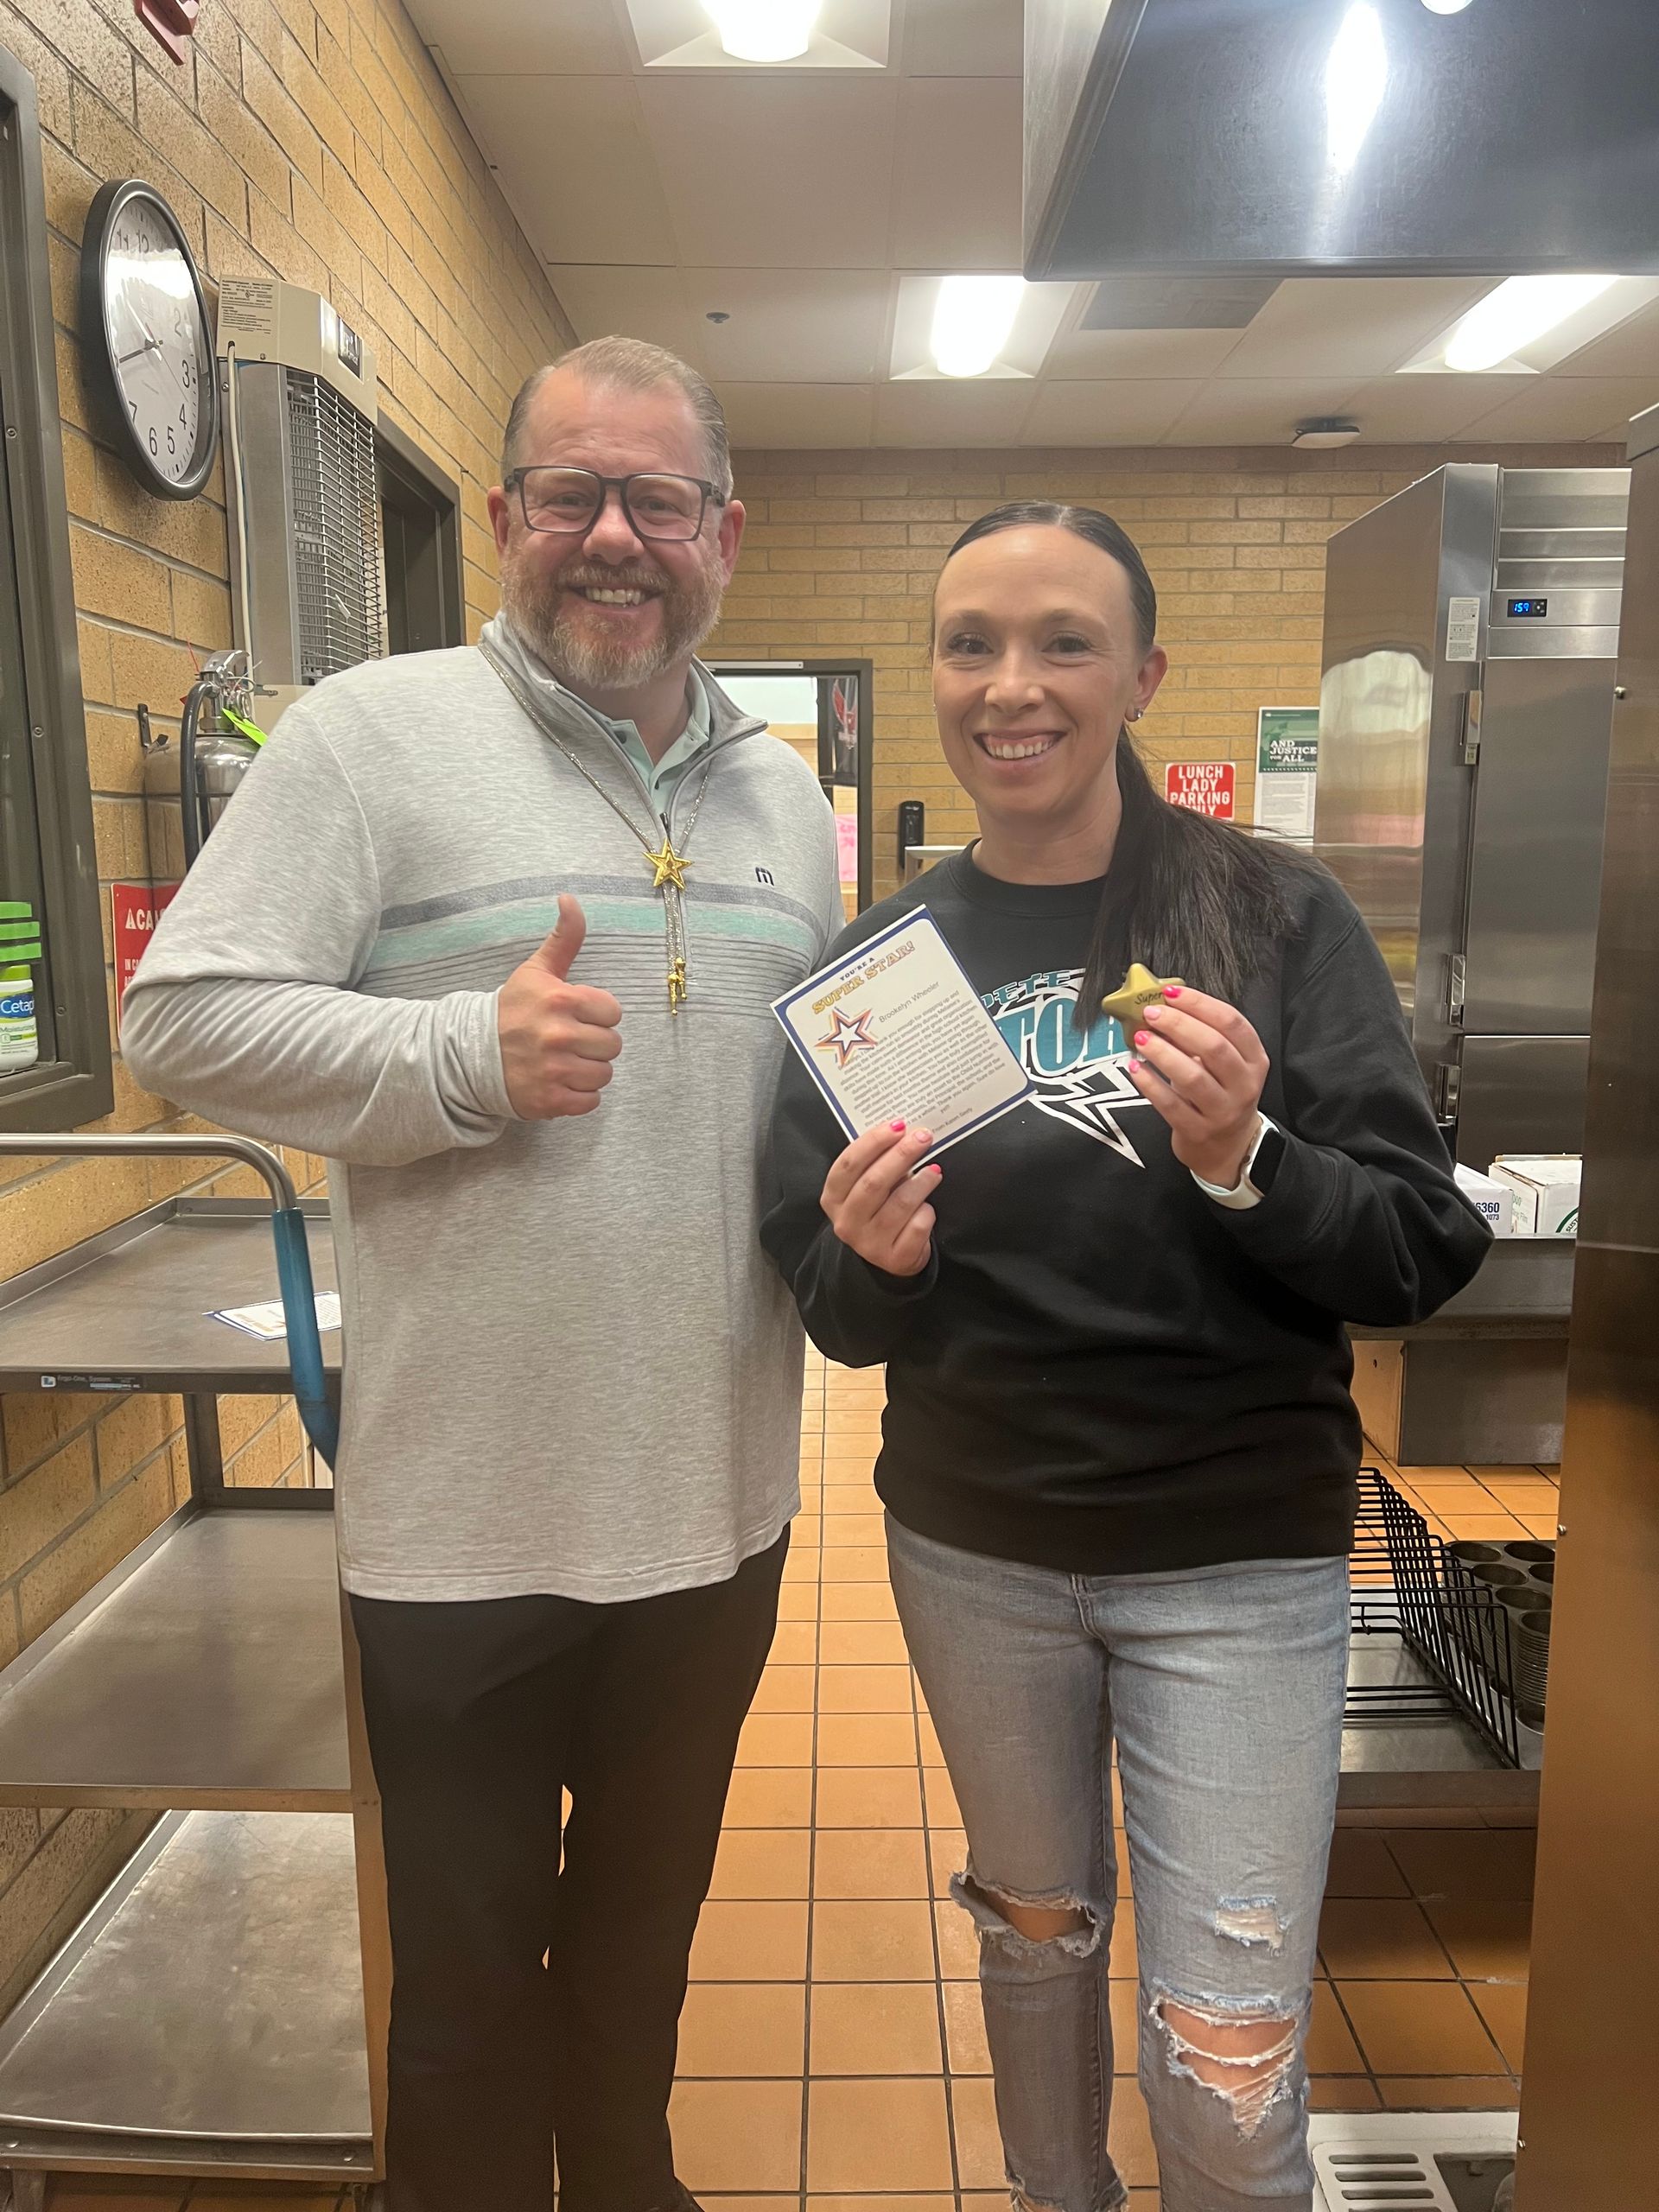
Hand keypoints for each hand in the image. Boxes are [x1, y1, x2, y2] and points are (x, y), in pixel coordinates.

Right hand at [497, 895, 622, 1118]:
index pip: (613, 1012)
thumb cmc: (510, 1011)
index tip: (576, 1017)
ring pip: (604, 1074)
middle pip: (612, 1046)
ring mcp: (554, 1071)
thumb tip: (569, 898)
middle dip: (595, 1044)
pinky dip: (579, 1096)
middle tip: (569, 1042)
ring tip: (564, 1062)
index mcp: (560, 1001)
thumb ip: (564, 938)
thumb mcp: (536, 971)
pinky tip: (559, 1082)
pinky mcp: (550, 1101)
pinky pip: (591, 1101)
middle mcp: (558, 1036)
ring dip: (589, 1071)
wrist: (469, 1056)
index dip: (598, 1015)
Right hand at [820, 1121, 940, 1278]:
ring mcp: (869, 1243)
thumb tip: (905, 1132)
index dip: (874, 1142)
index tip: (898, 1125)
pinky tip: (927, 1207)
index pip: (849, 1164)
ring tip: (934, 1171)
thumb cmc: (880, 1210)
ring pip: (899, 1205)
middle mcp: (846, 1222)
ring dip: (921, 1182)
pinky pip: (916, 1227)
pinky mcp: (894, 1259)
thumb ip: (877, 1163)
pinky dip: (927, 1212)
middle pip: (874, 1182)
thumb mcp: (868, 1186)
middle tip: (923, 1137)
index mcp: (833, 1198)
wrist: (889, 1256)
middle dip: (902, 1155)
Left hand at [1125, 985, 1268, 1187]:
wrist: (1228, 1148)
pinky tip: (1135, 1068)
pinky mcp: (1199, 1131)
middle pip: (1214, 1046)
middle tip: (1151, 1013)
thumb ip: (1203, 1037)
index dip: (1200, 1004)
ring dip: (1163, 1053)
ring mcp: (1223, 1111)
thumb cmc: (1220, 1094)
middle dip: (1179, 1024)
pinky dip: (1150, 1084)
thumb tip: (1164, 1005)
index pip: (1232, 1023)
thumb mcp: (1224, 1065)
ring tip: (1140, 1038)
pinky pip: (1171, 1105)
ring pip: (1193, 1077)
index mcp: (1254, 1059)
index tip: (1171, 993)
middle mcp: (1244, 1084)